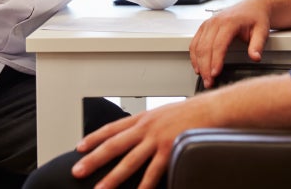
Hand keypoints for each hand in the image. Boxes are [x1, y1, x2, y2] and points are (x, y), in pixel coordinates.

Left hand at [72, 96, 214, 188]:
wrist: (211, 109)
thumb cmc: (190, 112)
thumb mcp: (162, 113)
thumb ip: (147, 124)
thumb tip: (135, 133)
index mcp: (143, 118)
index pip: (112, 128)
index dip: (94, 138)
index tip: (80, 147)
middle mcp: (146, 128)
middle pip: (114, 145)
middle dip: (94, 159)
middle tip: (78, 170)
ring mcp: (157, 140)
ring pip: (130, 161)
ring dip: (113, 177)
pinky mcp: (170, 150)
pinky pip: (154, 172)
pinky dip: (144, 185)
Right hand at [190, 1, 270, 88]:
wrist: (254, 6)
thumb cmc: (257, 18)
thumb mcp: (262, 31)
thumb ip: (258, 45)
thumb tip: (255, 57)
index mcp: (229, 22)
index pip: (218, 44)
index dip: (215, 61)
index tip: (215, 74)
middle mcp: (216, 21)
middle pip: (205, 47)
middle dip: (205, 67)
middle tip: (209, 82)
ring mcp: (208, 23)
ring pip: (197, 46)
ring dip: (198, 63)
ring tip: (203, 77)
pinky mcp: (205, 26)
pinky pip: (195, 42)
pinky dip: (194, 55)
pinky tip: (198, 66)